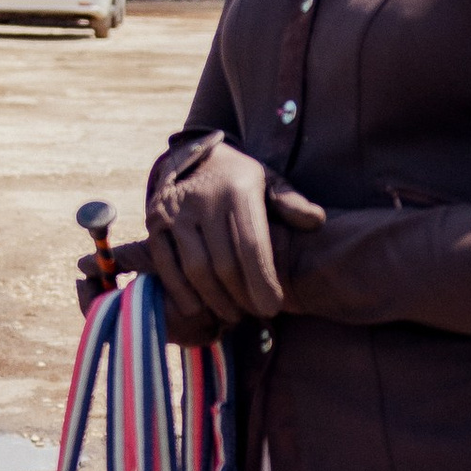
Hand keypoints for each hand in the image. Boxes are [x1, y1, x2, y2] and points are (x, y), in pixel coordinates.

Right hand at [147, 139, 324, 329]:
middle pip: (224, 264)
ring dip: (215, 300)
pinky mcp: (154, 223)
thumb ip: (292, 203)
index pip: (251, 246)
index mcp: (237, 190)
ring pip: (195, 269)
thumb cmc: (241, 180)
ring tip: (232, 314)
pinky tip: (199, 308)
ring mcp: (174, 212)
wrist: (193, 157)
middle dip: (242, 297)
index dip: (263, 282)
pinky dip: (182, 293)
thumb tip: (316, 221)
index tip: (273, 306)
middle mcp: (203, 200)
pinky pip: (167, 266)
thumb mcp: (271, 182)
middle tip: (255, 313)